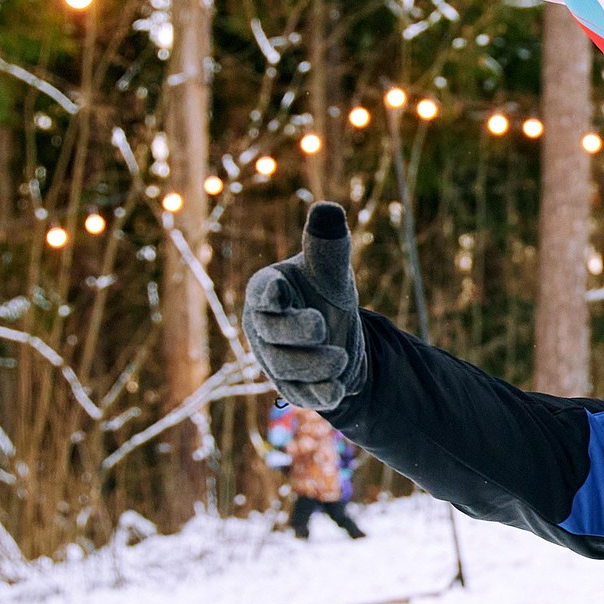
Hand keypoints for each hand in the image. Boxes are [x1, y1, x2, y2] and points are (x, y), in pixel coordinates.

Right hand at [243, 203, 367, 411]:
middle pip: (272, 334)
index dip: (267, 295)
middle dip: (297, 332)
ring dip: (314, 364)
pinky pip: (301, 394)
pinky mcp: (292, 386)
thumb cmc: (324, 290)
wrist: (342, 333)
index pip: (261, 293)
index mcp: (267, 290)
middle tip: (322, 326)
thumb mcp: (330, 268)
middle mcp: (263, 327)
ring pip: (286, 368)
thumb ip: (327, 243)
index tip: (278, 294)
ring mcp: (274, 359)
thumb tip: (327, 208)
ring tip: (340, 358)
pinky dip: (320, 394)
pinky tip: (338, 390)